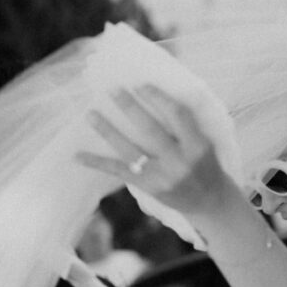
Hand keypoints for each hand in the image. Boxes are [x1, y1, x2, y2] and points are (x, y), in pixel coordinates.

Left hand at [78, 84, 232, 216]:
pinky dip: (96, 163)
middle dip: (130, 108)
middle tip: (112, 89)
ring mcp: (162, 176)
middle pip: (151, 130)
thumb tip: (162, 91)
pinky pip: (118, 172)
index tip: (141, 84)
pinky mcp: (148, 187)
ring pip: (130, 150)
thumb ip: (187, 121)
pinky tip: (76, 156)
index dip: (158, 98)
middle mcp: (180, 161)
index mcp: (197, 145)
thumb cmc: (206, 164)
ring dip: (108, 131)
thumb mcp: (205, 142)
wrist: (210, 202)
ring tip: (90, 114)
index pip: (177, 115)